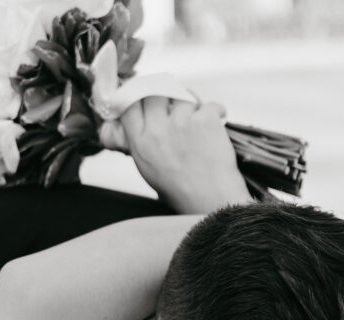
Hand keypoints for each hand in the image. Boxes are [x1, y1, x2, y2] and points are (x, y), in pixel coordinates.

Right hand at [100, 95, 250, 213]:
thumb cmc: (182, 192)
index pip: (128, 103)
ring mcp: (181, 124)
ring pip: (182, 94)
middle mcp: (157, 131)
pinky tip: (216, 124)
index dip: (136, 93)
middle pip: (154, 90)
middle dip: (165, 92)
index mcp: (140, 144)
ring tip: (198, 121)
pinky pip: (209, 104)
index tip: (144, 92)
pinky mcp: (204, 120)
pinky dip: (215, 111)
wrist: (212, 204)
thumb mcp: (149, 170)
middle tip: (175, 101)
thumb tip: (132, 121)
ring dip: (191, 102)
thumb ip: (140, 143)